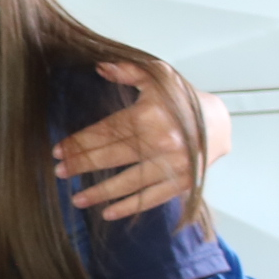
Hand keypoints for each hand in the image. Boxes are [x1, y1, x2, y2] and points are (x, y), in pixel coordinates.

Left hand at [57, 62, 226, 219]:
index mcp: (150, 116)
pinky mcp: (184, 182)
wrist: (220, 122)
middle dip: (82, 165)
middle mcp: (161, 142)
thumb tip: (100, 66)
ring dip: (100, 192)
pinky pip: (152, 198)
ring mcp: (174, 165)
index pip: (106, 131)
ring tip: (76, 199)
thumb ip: (128, 70)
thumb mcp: (158, 76)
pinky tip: (108, 213)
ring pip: (129, 182)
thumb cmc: (184, 99)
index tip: (58, 151)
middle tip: (60, 173)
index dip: (80, 142)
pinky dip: (130, 207)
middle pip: (112, 157)